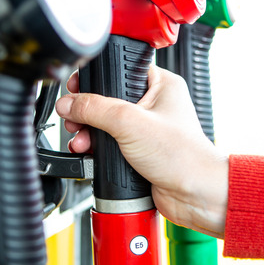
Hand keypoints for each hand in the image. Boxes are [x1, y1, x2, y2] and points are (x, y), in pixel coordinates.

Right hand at [55, 65, 228, 237]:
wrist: (194, 195)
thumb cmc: (182, 156)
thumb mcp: (130, 123)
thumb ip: (95, 109)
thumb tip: (69, 103)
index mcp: (161, 85)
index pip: (122, 69)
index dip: (98, 77)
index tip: (78, 88)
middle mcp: (154, 104)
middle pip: (108, 98)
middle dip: (87, 111)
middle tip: (75, 118)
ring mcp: (146, 129)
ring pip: (106, 124)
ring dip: (88, 132)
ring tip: (81, 140)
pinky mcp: (139, 151)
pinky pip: (110, 144)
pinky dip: (97, 149)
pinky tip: (89, 153)